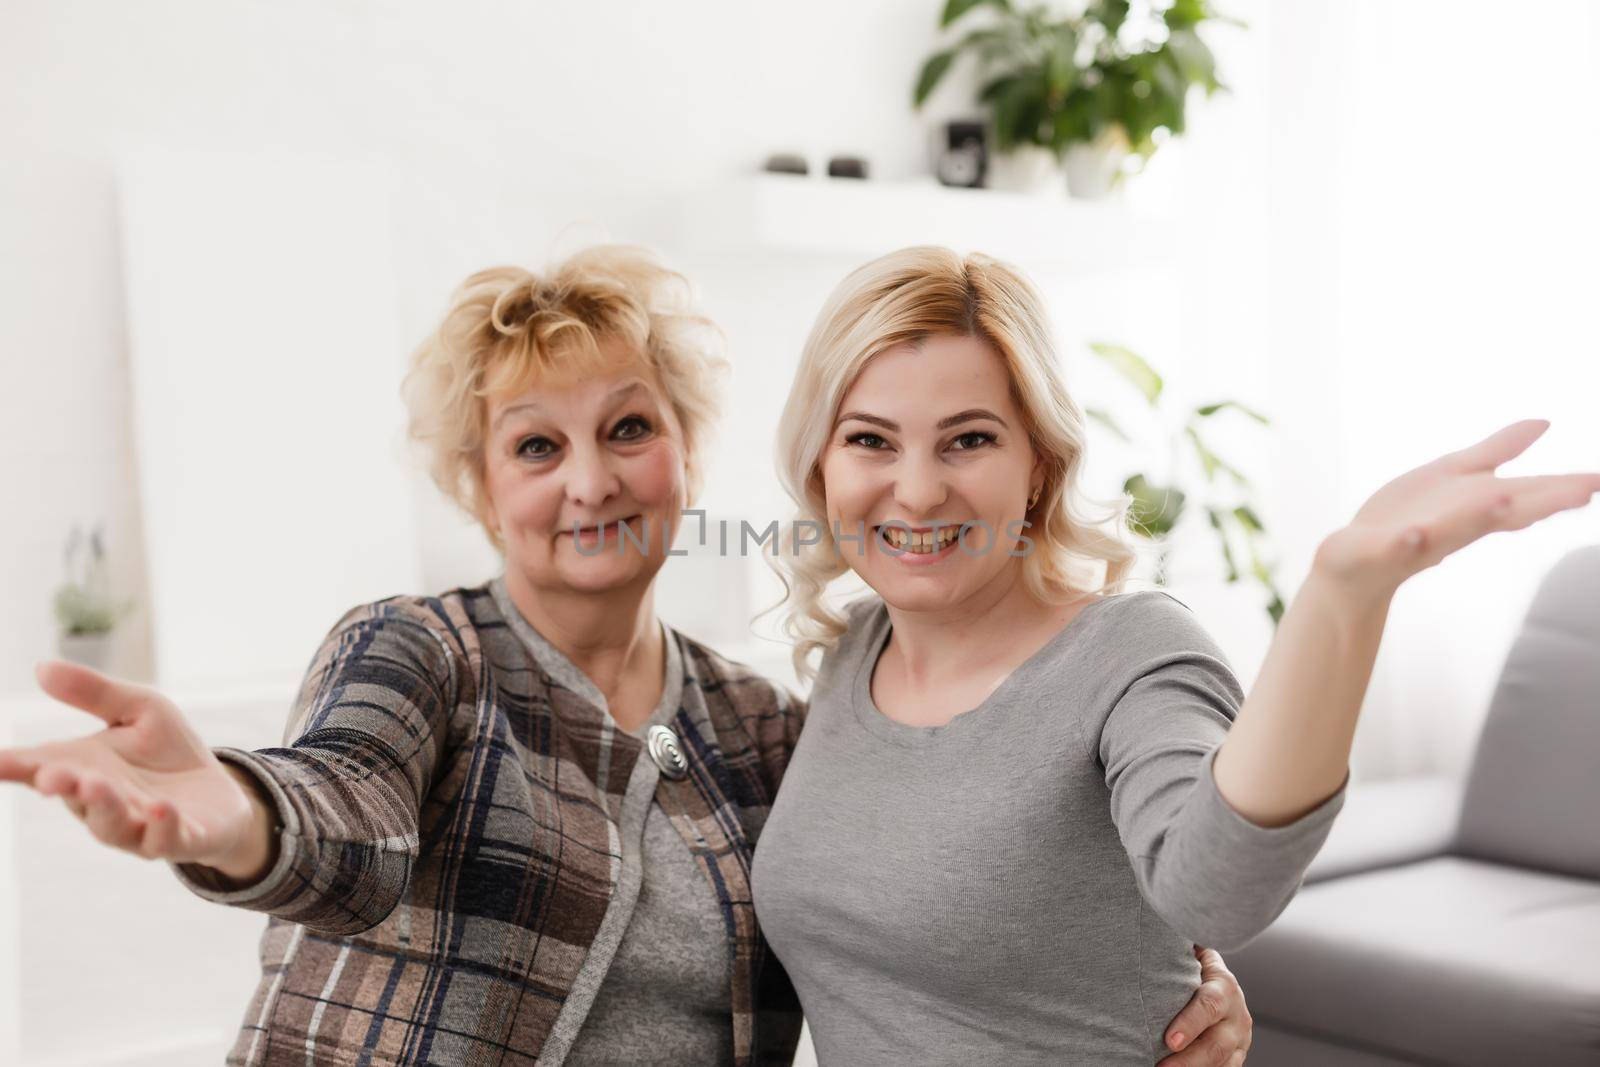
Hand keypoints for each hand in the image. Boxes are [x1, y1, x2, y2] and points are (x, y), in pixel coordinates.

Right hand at [0, 661, 267, 875]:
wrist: (221, 791)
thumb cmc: (169, 751)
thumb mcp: (139, 709)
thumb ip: (95, 693)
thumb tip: (41, 668)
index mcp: (84, 770)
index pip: (39, 769)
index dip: (12, 767)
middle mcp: (102, 804)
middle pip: (76, 798)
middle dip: (63, 786)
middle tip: (49, 775)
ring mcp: (139, 827)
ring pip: (113, 825)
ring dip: (105, 807)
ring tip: (96, 786)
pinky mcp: (180, 838)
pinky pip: (165, 839)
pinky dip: (161, 826)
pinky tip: (161, 809)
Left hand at [1160, 946, 1251, 1065]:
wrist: (1218, 982)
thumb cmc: (1192, 966)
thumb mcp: (1192, 954)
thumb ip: (1179, 947)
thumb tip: (1152, 920)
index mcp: (1224, 986)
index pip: (1209, 1006)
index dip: (1190, 1024)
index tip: (1169, 1039)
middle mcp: (1237, 1016)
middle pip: (1216, 1045)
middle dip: (1188, 1059)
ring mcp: (1239, 1040)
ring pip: (1221, 1063)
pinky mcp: (1236, 1057)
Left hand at [1314, 419, 1599, 600]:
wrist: (1356, 567)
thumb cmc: (1410, 518)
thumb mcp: (1457, 475)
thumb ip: (1498, 451)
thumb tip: (1543, 422)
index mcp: (1474, 505)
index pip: (1524, 496)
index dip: (1560, 489)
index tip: (1596, 482)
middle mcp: (1454, 524)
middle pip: (1501, 513)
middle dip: (1538, 502)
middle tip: (1584, 490)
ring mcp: (1418, 541)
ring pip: (1453, 530)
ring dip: (1478, 517)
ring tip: (1504, 500)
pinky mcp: (1379, 551)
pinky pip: (1396, 548)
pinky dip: (1407, 542)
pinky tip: (1415, 534)